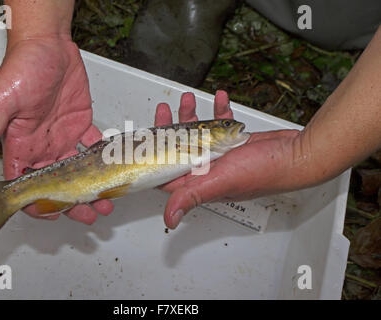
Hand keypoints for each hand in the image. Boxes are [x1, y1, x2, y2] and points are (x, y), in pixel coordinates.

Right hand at [0, 37, 112, 223]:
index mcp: (21, 146)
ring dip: (92, 186)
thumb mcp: (2, 101)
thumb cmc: (23, 66)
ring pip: (78, 171)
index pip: (26, 186)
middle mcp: (42, 146)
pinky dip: (103, 158)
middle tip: (91, 214)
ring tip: (108, 198)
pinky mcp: (81, 124)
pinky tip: (114, 168)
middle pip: (57, 185)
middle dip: (73, 203)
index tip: (54, 216)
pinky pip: (93, 146)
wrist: (49, 45)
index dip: (38, 205)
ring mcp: (63, 137)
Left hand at [154, 90, 299, 228]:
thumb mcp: (220, 181)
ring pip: (197, 133)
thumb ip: (192, 196)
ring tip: (189, 99)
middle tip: (165, 110)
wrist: (298, 155)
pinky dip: (218, 111)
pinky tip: (220, 99)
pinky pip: (220, 124)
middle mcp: (208, 170)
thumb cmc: (265, 172)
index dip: (152, 156)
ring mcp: (221, 155)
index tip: (145, 138)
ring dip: (191, 115)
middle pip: (178, 148)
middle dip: (169, 127)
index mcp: (200, 182)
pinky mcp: (234, 142)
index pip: (166, 172)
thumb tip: (170, 219)